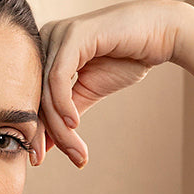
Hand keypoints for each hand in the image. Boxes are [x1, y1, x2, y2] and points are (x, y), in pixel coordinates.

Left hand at [34, 0, 182, 166]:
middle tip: (52, 160)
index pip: (33, 96)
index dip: (35, 131)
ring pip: (47, 92)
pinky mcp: (74, 34)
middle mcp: (47, 37)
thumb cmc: (126, 58)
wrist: (160, 35)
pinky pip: (58, 78)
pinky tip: (74, 124)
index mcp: (47, 50)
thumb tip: (42, 145)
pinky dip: (63, 105)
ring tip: (75, 151)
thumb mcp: (87, 92)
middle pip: (36, 95)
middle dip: (45, 134)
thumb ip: (64, 114)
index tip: (40, 160)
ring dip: (60, 128)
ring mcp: (59, 34)